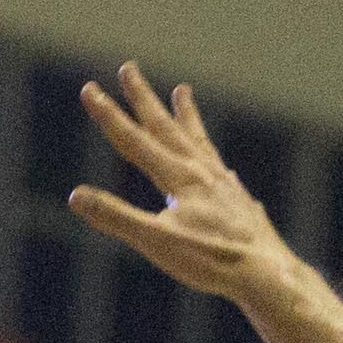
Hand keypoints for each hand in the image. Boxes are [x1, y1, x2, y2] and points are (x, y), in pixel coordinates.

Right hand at [67, 64, 288, 302]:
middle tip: (129, 68)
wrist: (267, 274)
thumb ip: (116, 217)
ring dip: (186, 115)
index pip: (135, 141)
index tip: (90, 89)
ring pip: (198, 141)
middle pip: (166, 127)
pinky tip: (219, 165)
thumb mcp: (156, 242)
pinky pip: (220, 168)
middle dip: (143, 99)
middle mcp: (202, 171)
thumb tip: (75, 196)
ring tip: (182, 91)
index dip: (109, 115)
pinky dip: (212, 158)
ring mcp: (223, 183)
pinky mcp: (238, 200)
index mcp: (179, 178)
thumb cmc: (211, 261)